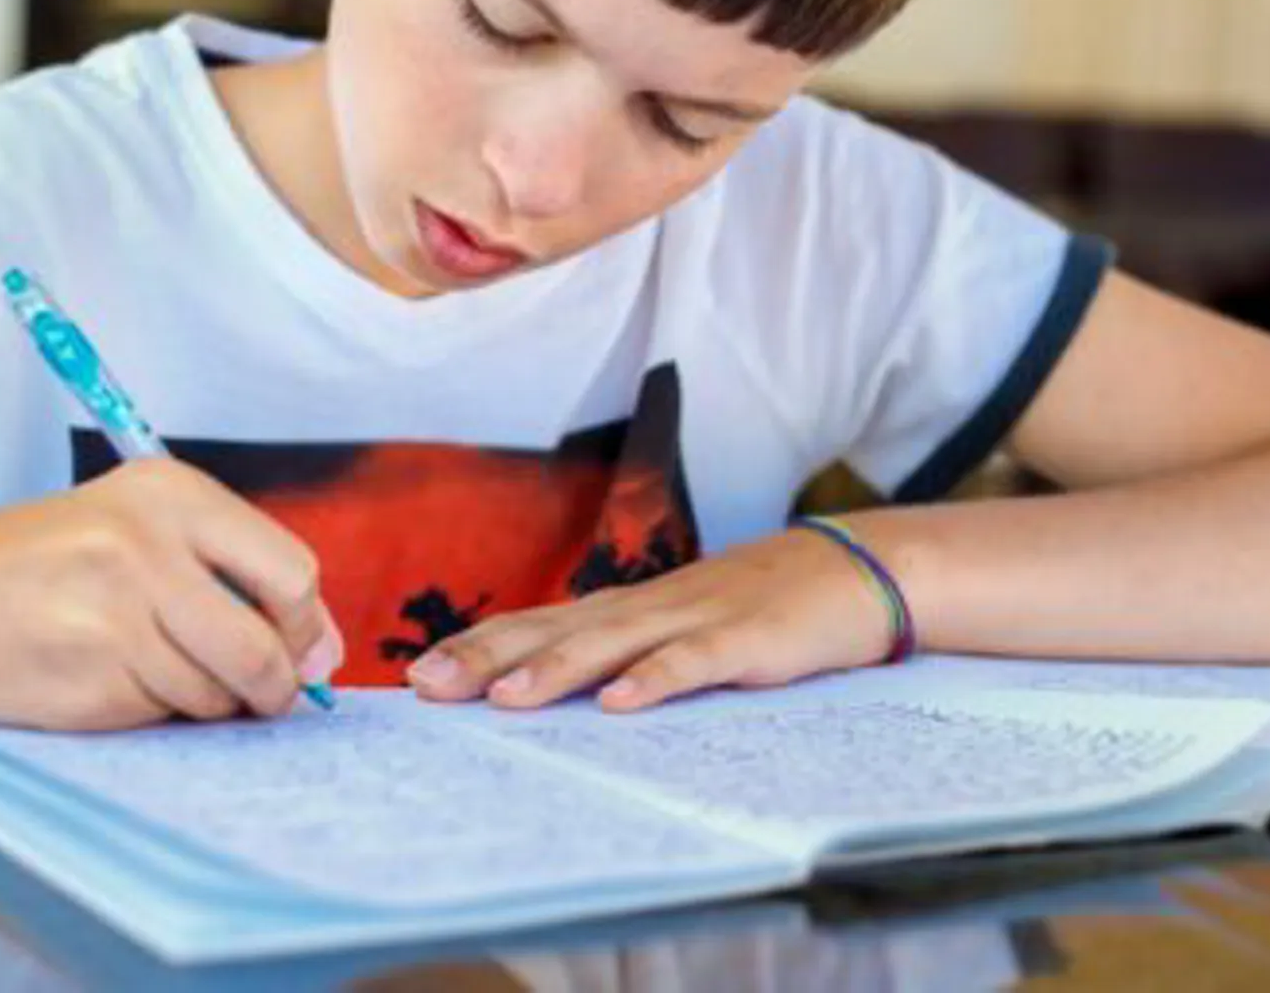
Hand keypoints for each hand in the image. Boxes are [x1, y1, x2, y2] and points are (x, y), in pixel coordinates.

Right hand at [0, 460, 343, 728]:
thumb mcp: (125, 532)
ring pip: (219, 690)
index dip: (304, 629)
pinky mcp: (91, 670)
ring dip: (200, 703)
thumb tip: (322, 651)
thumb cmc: (26, 573)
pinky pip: (163, 714)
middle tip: (249, 694)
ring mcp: (119, 606)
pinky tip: (102, 685)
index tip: (295, 654)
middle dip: (272, 684)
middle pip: (269, 642)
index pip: (291, 570)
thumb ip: (224, 573)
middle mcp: (149, 538)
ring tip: (140, 671)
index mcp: (168, 491)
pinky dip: (149, 715)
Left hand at [405, 527, 897, 713]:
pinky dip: (656, 679)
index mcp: (629, 609)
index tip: (416, 675)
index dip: (478, 646)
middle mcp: (648, 606)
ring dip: (554, 668)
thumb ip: (627, 651)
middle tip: (425, 685)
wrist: (853, 568)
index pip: (538, 624)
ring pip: (613, 642)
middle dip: (488, 656)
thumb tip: (558, 688)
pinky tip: (619, 702)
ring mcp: (697, 617)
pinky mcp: (748, 639)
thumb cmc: (760, 607)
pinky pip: (694, 662)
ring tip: (501, 697)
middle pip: (556, 629)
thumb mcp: (682, 627)